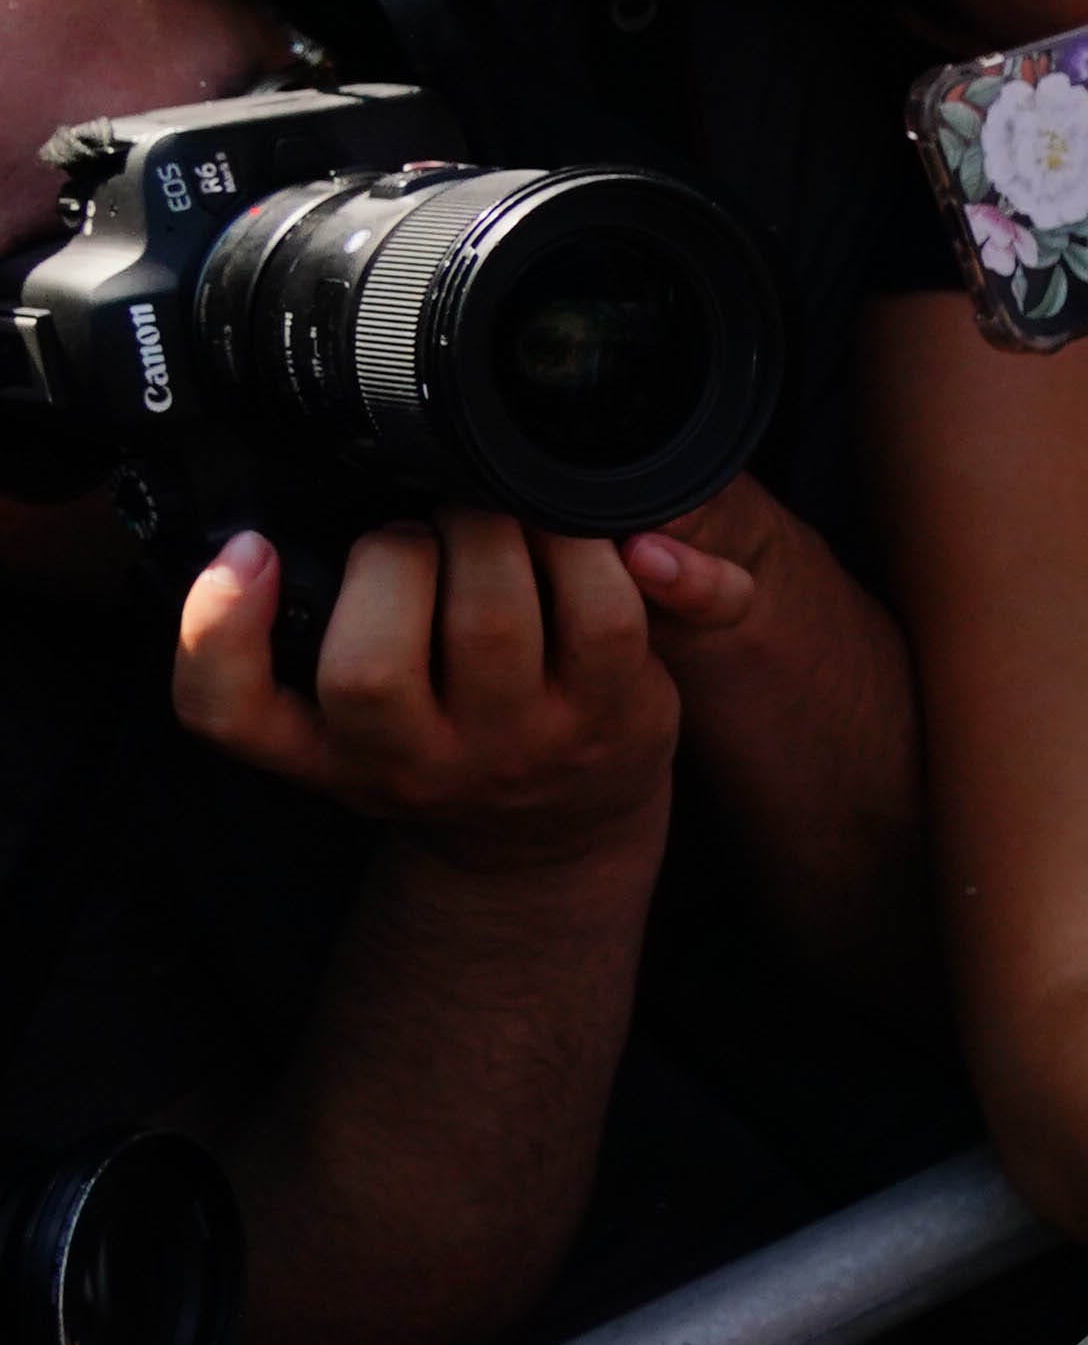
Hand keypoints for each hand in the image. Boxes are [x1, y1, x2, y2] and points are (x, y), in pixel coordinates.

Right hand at [172, 509, 678, 868]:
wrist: (552, 830)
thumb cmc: (439, 738)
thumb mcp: (345, 721)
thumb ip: (296, 643)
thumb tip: (270, 533)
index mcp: (325, 750)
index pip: (227, 714)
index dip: (218, 631)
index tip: (249, 550)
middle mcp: (414, 762)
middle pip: (372, 664)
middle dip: (391, 554)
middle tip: (418, 525)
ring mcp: (517, 744)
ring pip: (492, 623)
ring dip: (487, 534)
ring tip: (489, 515)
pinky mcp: (611, 715)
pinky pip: (603, 615)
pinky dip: (582, 550)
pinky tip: (562, 530)